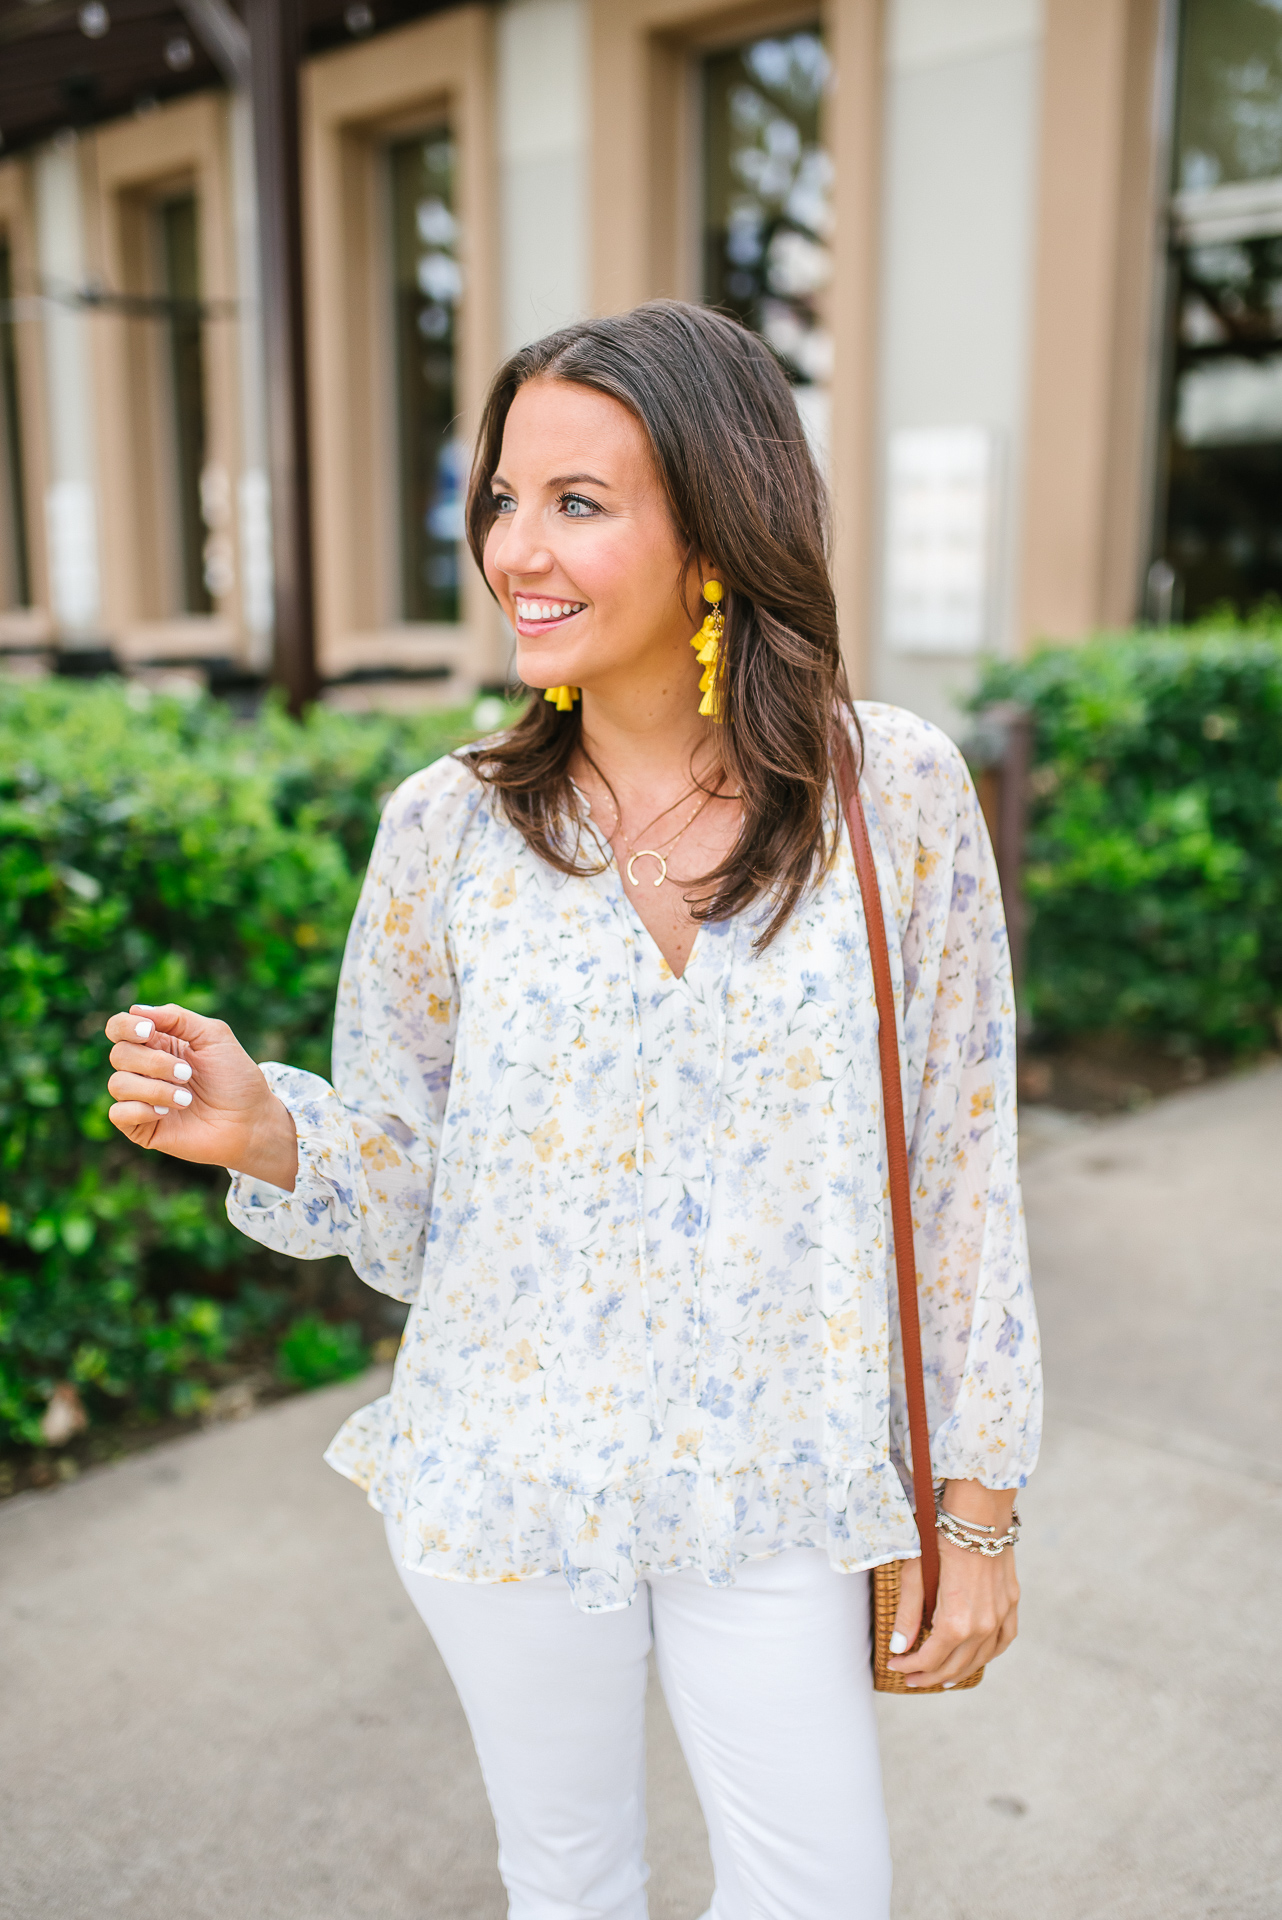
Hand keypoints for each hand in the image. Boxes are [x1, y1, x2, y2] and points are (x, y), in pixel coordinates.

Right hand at [105, 1003, 298, 1189]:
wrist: (250, 1121)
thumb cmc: (236, 1079)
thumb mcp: (214, 1036)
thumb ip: (178, 1018)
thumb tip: (136, 1010)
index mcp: (158, 1043)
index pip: (119, 1027)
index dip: (125, 1026)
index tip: (149, 1031)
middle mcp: (144, 1069)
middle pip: (119, 1054)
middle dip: (154, 1062)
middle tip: (187, 1074)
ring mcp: (141, 1099)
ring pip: (117, 1084)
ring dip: (154, 1089)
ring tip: (187, 1099)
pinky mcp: (141, 1127)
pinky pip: (118, 1114)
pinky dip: (142, 1110)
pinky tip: (168, 1112)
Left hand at [886, 1480, 1019, 1688]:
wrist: (978, 1512)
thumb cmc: (940, 1537)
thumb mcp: (915, 1573)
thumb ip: (908, 1613)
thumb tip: (899, 1648)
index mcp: (956, 1621)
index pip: (931, 1658)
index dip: (911, 1666)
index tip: (895, 1666)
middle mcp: (983, 1625)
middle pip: (955, 1664)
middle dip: (930, 1675)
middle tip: (911, 1678)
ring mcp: (1001, 1614)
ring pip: (980, 1658)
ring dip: (958, 1671)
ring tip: (941, 1678)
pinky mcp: (1012, 1602)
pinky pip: (1004, 1640)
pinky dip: (989, 1654)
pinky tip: (977, 1658)